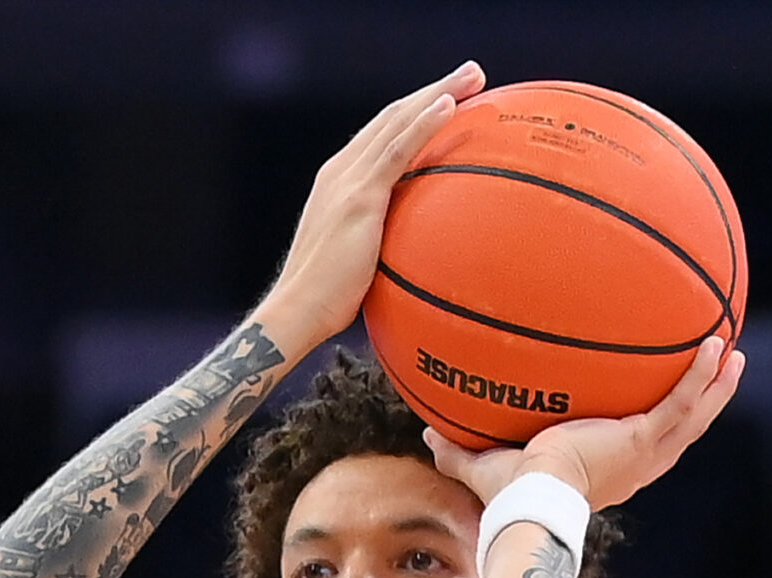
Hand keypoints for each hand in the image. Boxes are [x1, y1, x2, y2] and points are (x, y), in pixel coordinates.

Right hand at [256, 63, 485, 353]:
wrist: (298, 310)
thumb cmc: (327, 300)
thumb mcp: (358, 260)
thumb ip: (380, 243)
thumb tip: (413, 253)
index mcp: (339, 181)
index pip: (382, 134)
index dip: (416, 111)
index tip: (448, 97)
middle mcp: (341, 171)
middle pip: (393, 117)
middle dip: (434, 89)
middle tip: (472, 73)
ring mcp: (349, 180)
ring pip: (398, 122)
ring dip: (438, 93)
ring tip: (473, 76)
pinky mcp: (359, 197)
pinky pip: (398, 150)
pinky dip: (423, 123)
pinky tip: (449, 105)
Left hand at [424, 337, 745, 511]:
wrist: (535, 504)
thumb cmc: (513, 497)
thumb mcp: (485, 465)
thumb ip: (458, 450)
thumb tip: (425, 435)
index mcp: (612, 470)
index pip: (642, 445)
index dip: (655, 425)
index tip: (659, 403)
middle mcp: (636, 465)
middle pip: (682, 430)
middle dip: (702, 400)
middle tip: (718, 368)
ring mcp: (646, 454)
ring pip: (694, 417)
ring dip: (716, 385)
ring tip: (731, 352)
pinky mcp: (644, 440)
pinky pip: (682, 402)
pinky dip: (701, 375)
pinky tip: (714, 343)